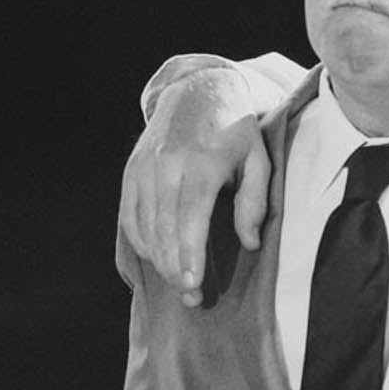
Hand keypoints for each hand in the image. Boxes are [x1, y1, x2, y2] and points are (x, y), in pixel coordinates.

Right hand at [119, 67, 273, 306]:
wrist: (198, 91)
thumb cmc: (235, 131)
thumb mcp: (258, 160)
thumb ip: (255, 203)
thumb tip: (250, 243)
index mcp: (202, 162)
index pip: (190, 218)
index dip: (188, 254)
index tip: (192, 284)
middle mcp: (168, 165)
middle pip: (165, 228)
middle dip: (175, 267)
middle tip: (192, 298)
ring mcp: (145, 167)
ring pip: (145, 225)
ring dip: (159, 259)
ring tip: (178, 283)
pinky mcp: (132, 171)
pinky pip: (130, 215)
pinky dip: (141, 241)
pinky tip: (157, 257)